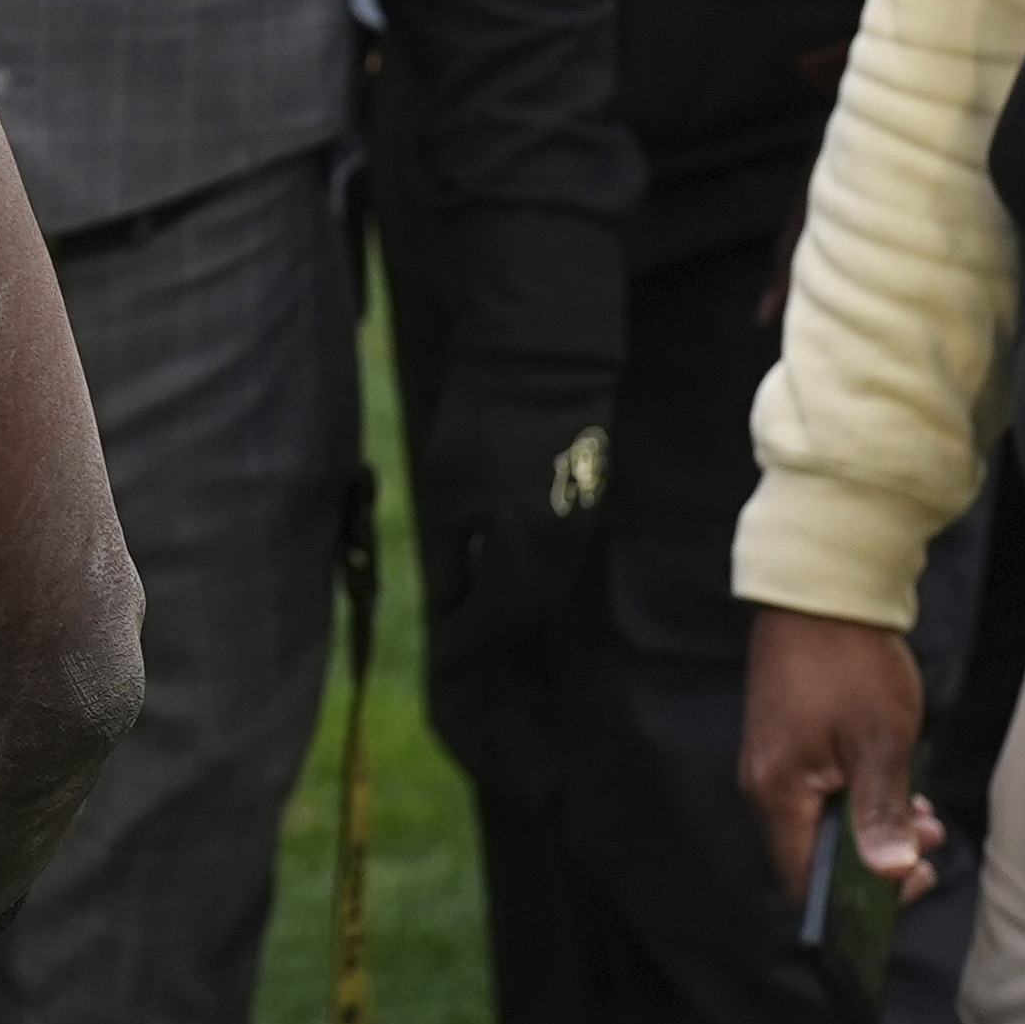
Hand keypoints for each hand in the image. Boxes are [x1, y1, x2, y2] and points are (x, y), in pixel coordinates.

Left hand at [410, 372, 606, 699]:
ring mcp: (581, 529)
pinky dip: (530, 576)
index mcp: (526, 555)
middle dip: (491, 629)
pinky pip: (557, 561)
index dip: (464, 639)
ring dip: (513, 604)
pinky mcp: (586, 505)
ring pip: (546, 586)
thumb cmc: (484, 426)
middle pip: (526, 608)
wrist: (544, 367)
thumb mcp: (448, 492)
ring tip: (479, 614)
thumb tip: (444, 599)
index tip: (438, 656)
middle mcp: (561, 553)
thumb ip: (448, 552)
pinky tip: (507, 574)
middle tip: (459, 642)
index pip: (495, 617)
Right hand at [741, 601, 938, 905]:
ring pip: (821, 825)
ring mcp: (772, 763)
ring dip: (873, 831)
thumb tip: (889, 875)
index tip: (910, 882)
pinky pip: (818, 796)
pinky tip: (893, 785)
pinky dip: (858, 802)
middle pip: (813, 857)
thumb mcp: (881, 743)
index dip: (858, 902)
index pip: (805, 882)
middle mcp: (764, 786)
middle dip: (876, 862)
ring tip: (920, 811)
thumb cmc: (848, 663)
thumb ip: (881, 815)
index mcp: (779, 794)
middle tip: (927, 841)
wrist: (819, 593)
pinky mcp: (785, 744)